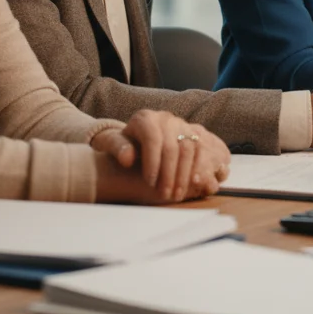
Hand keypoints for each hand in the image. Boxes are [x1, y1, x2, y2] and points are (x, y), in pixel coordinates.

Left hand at [89, 110, 229, 201]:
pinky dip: (198, 168)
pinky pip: (200, 150)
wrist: (134, 139)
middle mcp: (165, 118)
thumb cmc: (122, 144)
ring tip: (176, 195)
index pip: (153, 138)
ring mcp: (181, 125)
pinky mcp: (192, 134)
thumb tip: (127, 158)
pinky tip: (193, 184)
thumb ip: (117, 148)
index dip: (153, 162)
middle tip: (164, 194)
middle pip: (173, 146)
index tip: (150, 182)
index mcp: (145, 118)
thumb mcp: (112, 144)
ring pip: (189, 149)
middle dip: (169, 173)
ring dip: (184, 174)